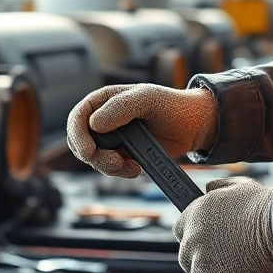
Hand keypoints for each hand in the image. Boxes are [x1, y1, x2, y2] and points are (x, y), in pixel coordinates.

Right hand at [66, 84, 217, 177]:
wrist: (194, 127)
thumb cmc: (172, 106)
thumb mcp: (148, 99)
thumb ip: (121, 107)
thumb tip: (94, 123)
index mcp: (106, 100)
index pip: (78, 116)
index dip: (77, 135)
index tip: (89, 151)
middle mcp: (105, 119)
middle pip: (81, 141)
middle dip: (94, 156)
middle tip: (115, 163)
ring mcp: (113, 138)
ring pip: (94, 158)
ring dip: (108, 167)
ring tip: (131, 167)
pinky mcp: (123, 154)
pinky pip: (110, 168)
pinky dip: (119, 172)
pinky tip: (136, 169)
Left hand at [174, 177, 272, 272]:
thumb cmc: (267, 209)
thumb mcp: (238, 186)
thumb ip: (218, 188)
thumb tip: (209, 188)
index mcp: (195, 213)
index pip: (180, 231)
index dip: (195, 240)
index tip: (207, 245)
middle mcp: (192, 238)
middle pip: (187, 258)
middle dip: (203, 262)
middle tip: (223, 263)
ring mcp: (201, 263)